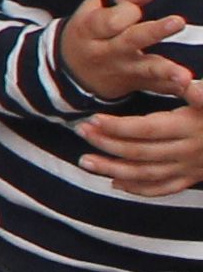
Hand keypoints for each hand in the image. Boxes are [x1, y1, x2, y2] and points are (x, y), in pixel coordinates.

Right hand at [64, 0, 194, 103]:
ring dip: (167, 72)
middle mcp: (106, 53)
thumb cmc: (88, 33)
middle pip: (131, 41)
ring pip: (147, 70)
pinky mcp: (137, 84)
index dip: (128, 10)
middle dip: (155, 31)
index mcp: (91, 31)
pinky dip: (176, 89)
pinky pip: (159, 88)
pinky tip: (193, 90)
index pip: (112, 20)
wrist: (71, 72)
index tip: (134, 8)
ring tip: (185, 77)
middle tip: (178, 22)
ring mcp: (123, 71)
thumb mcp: (93, 11)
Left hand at [82, 97, 202, 197]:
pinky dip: (138, 188)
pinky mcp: (193, 177)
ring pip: (146, 173)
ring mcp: (190, 167)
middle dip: (106, 143)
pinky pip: (163, 188)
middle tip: (80, 131)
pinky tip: (116, 183)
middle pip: (139, 152)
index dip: (118, 126)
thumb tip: (186, 82)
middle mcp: (187, 151)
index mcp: (189, 127)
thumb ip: (200, 93)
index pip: (146, 129)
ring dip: (113, 169)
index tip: (93, 119)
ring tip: (86, 161)